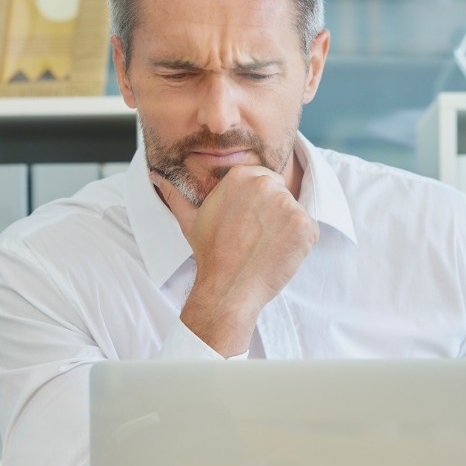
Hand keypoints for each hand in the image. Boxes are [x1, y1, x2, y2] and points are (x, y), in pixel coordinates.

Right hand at [151, 166, 318, 355]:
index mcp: (241, 176)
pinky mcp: (305, 225)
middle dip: (273, 214)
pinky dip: (299, 245)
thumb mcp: (191, 219)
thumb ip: (177, 194)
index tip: (249, 223)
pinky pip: (308, 231)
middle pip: (281, 194)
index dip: (259, 205)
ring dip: (286, 230)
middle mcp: (266, 185)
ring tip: (264, 248)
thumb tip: (156, 176)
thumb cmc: (210, 254)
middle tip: (256, 238)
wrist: (228, 288)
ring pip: (295, 213)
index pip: (264, 180)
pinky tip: (278, 255)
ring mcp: (288, 205)